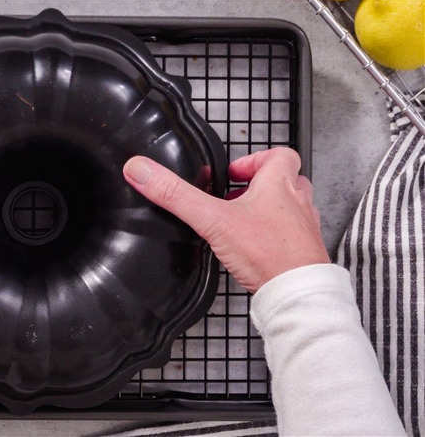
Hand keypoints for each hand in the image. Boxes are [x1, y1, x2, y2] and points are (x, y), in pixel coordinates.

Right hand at [123, 147, 328, 291]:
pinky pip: (291, 236)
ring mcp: (304, 228)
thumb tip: (142, 170)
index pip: (279, 155)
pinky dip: (275, 237)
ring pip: (291, 208)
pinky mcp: (304, 253)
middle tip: (236, 195)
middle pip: (285, 180)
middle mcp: (297, 203)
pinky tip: (255, 250)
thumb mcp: (212, 219)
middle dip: (259, 185)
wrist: (296, 291)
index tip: (232, 173)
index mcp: (279, 185)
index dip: (254, 159)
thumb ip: (175, 195)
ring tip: (243, 221)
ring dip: (269, 210)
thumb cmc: (267, 253)